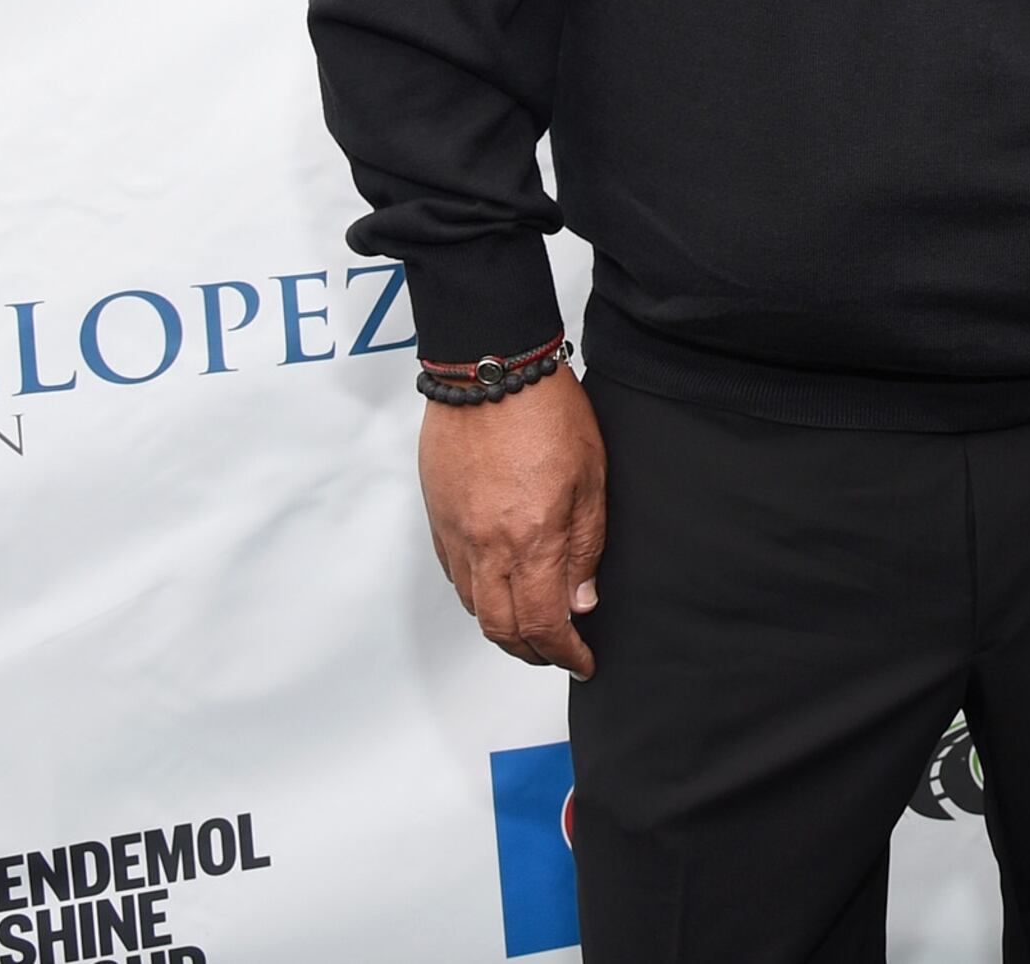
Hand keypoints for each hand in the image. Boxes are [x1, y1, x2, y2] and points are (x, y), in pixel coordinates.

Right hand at [416, 366, 606, 675]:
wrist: (489, 369)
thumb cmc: (546, 411)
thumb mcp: (592, 479)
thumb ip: (586, 546)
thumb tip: (581, 600)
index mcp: (531, 539)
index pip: (543, 624)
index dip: (565, 654)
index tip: (583, 661)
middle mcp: (486, 546)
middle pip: (501, 629)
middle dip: (532, 652)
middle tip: (558, 652)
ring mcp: (455, 533)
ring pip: (474, 607)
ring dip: (504, 628)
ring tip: (532, 625)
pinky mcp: (437, 516)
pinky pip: (455, 575)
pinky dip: (478, 595)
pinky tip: (499, 586)